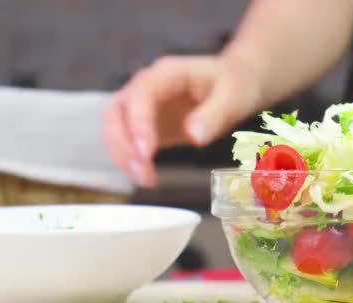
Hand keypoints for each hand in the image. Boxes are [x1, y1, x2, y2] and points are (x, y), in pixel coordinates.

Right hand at [103, 55, 261, 186]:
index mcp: (169, 73)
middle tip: (142, 172)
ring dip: (123, 156)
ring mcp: (144, 106)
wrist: (236, 82)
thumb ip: (216, 114)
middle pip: (116, 111)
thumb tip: (195, 136)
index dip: (139, 122)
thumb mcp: (235, 96)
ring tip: (146, 180)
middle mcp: (148, 86)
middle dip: (122, 144)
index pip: (141, 93)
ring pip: (115, 129)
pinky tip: (148, 177)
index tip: (147, 152)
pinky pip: (127, 142)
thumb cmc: (236, 84)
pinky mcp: (146, 125)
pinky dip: (130, 160)